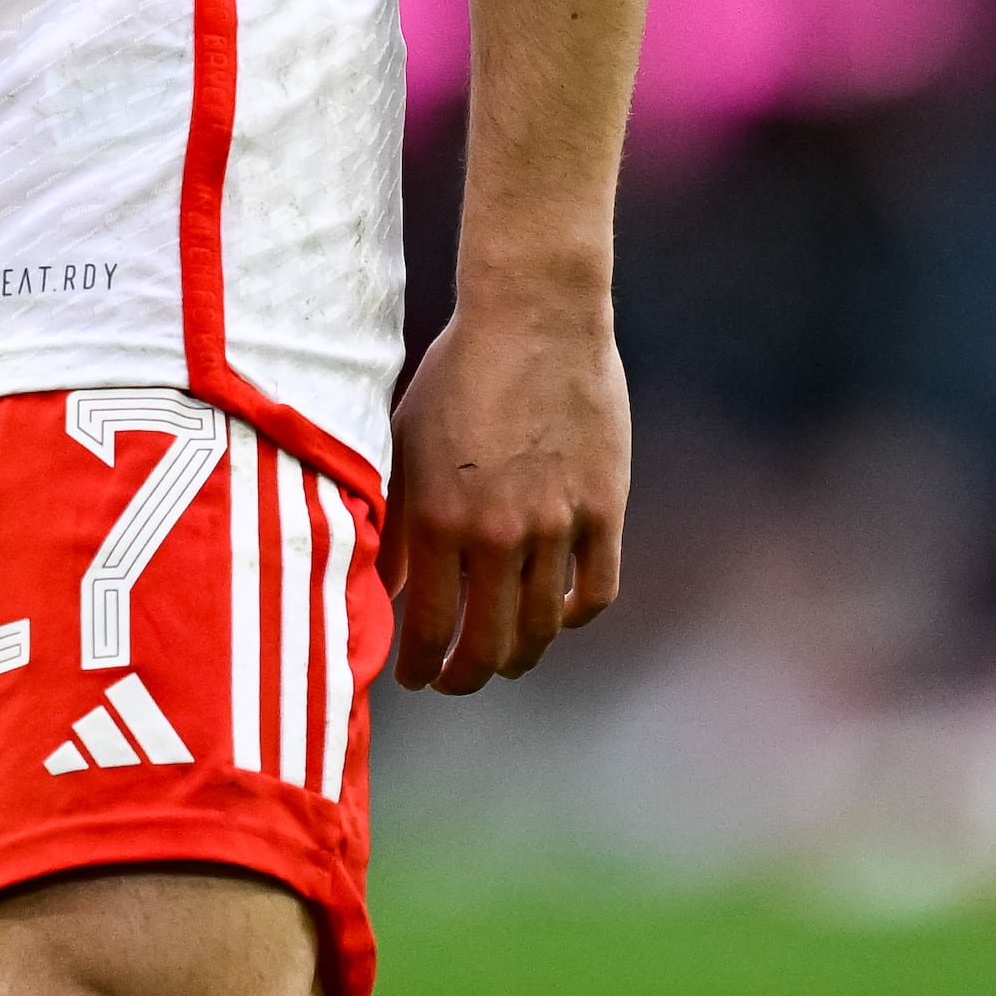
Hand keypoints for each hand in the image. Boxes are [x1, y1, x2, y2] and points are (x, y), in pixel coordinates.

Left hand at [381, 287, 627, 694]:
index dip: (420, 669)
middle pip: (489, 647)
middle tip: (454, 679)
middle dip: (466, 677)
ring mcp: (558, 524)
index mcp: (441, 520)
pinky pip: (595, 590)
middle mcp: (499, 534)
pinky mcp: (605, 508)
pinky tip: (557, 614)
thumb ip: (397, 524)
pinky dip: (575, 615)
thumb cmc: (458, 374)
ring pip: (544, 628)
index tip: (415, 679)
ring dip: (520, 656)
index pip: (430, 631)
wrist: (535, 315)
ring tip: (505, 657)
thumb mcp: (407, 446)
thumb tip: (390, 591)